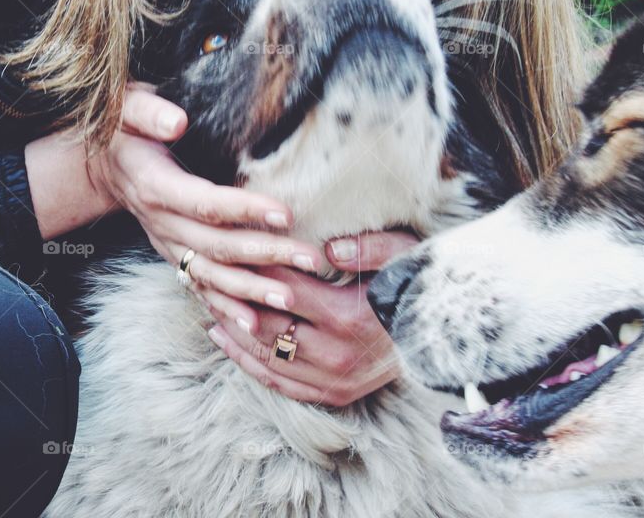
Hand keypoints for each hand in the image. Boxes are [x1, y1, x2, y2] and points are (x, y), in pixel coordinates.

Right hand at [88, 85, 320, 309]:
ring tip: (290, 301)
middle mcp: (161, 224)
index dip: (245, 210)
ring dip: (250, 291)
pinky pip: (199, 289)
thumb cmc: (126, 129)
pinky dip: (225, 309)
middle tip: (308, 259)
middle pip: (216, 246)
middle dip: (265, 255)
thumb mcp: (129, 107)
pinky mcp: (173, 257)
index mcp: (156, 187)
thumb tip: (177, 121)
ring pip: (210, 275)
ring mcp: (167, 245)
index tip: (285, 213)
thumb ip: (150, 112)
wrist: (103, 164)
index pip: (206, 203)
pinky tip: (254, 327)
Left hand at [201, 230, 418, 405]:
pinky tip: (224, 339)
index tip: (222, 248)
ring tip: (202, 301)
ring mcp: (332, 380)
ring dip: (229, 329)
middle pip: (262, 324)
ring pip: (264, 355)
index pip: (282, 288)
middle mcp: (335, 355)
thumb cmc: (421, 288)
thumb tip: (329, 248)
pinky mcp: (332, 394)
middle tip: (197, 273)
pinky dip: (246, 361)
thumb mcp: (405, 256)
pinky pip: (278, 381)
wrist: (445, 339)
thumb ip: (369, 248)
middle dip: (228, 298)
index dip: (249, 267)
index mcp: (347, 317)